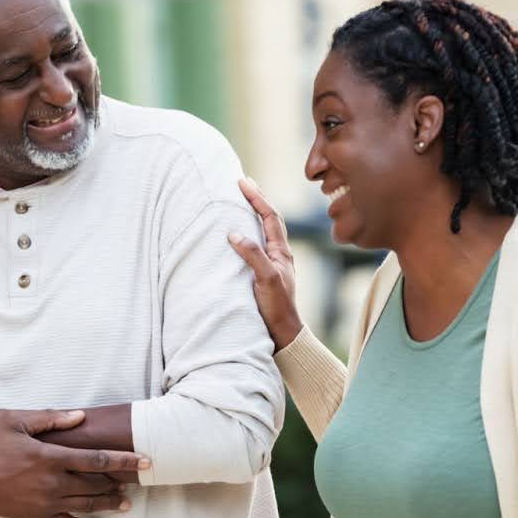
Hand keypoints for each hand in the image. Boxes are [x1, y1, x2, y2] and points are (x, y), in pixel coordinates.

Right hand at [0, 410, 150, 517]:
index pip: (97, 459)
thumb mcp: (15, 422)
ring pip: (87, 505)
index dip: (124, 460)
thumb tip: (80, 416)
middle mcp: (53, 482)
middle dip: (121, 482)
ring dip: (110, 504)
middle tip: (139, 479)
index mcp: (50, 457)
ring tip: (127, 503)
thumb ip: (50, 419)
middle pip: (96, 483)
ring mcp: (46, 503)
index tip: (145, 460)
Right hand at [227, 177, 303, 348]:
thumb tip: (234, 234)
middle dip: (256, 200)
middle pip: (267, 220)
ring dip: (252, 215)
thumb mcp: (266, 279)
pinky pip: (255, 247)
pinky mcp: (263, 275)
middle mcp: (278, 255)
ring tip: (240, 202)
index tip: (242, 182)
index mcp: (281, 252)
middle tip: (243, 184)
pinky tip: (238, 234)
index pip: (269, 217)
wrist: (283, 334)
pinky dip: (247, 233)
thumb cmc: (277, 308)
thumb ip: (253, 255)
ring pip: (262, 232)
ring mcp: (271, 264)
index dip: (256, 198)